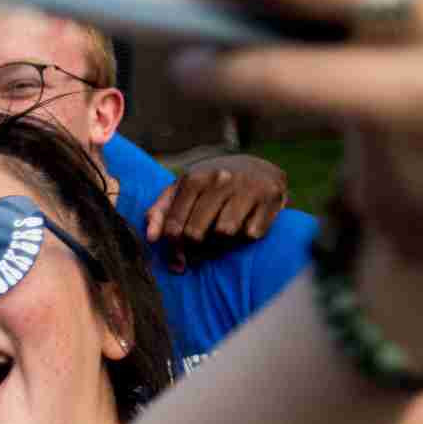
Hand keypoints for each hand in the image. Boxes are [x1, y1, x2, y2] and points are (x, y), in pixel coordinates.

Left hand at [146, 153, 290, 268]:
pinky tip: (245, 226)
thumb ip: (161, 212)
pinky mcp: (271, 197)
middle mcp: (219, 180)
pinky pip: (252, 234)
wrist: (257, 166)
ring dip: (221, 243)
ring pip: (225, 233)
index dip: (173, 247)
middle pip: (197, 233)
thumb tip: (151, 239)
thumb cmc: (211, 184)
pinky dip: (246, 237)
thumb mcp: (182, 190)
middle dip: (195, 247)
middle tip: (200, 247)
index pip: (174, 225)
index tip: (176, 257)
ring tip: (221, 235)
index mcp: (193, 179)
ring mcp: (246, 187)